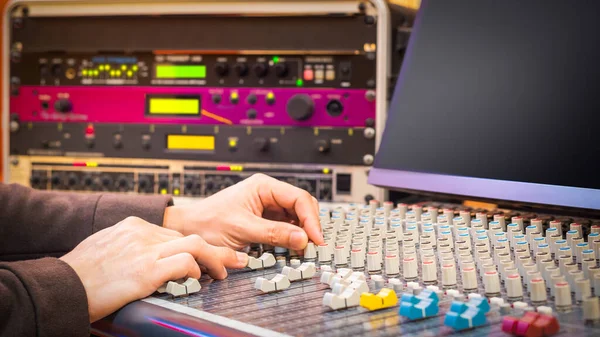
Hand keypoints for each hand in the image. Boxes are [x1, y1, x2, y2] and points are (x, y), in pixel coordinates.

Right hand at [60, 216, 247, 322]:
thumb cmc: (78, 274)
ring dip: (216, 258)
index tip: (207, 255)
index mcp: (132, 227)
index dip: (195, 246)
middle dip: (214, 249)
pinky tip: (200, 281)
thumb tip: (147, 259)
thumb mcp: (104, 249)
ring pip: (194, 245)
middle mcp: (141, 233)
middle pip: (189, 236)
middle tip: (232, 259)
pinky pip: (183, 264)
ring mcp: (144, 250)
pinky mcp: (145, 270)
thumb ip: (129, 248)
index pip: (174, 233)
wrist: (60, 286)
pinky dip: (197, 271)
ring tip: (225, 271)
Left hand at [163, 174, 323, 250]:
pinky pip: (286, 227)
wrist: (187, 230)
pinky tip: (293, 248)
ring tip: (304, 249)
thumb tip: (301, 238)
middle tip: (313, 246)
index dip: (311, 219)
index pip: (299, 198)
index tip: (316, 239)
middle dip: (309, 225)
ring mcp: (267, 206)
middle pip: (302, 206)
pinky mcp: (265, 220)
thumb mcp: (242, 229)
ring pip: (296, 218)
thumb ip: (273, 233)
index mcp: (263, 186)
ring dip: (302, 232)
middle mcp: (268, 193)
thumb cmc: (207, 222)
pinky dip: (292, 238)